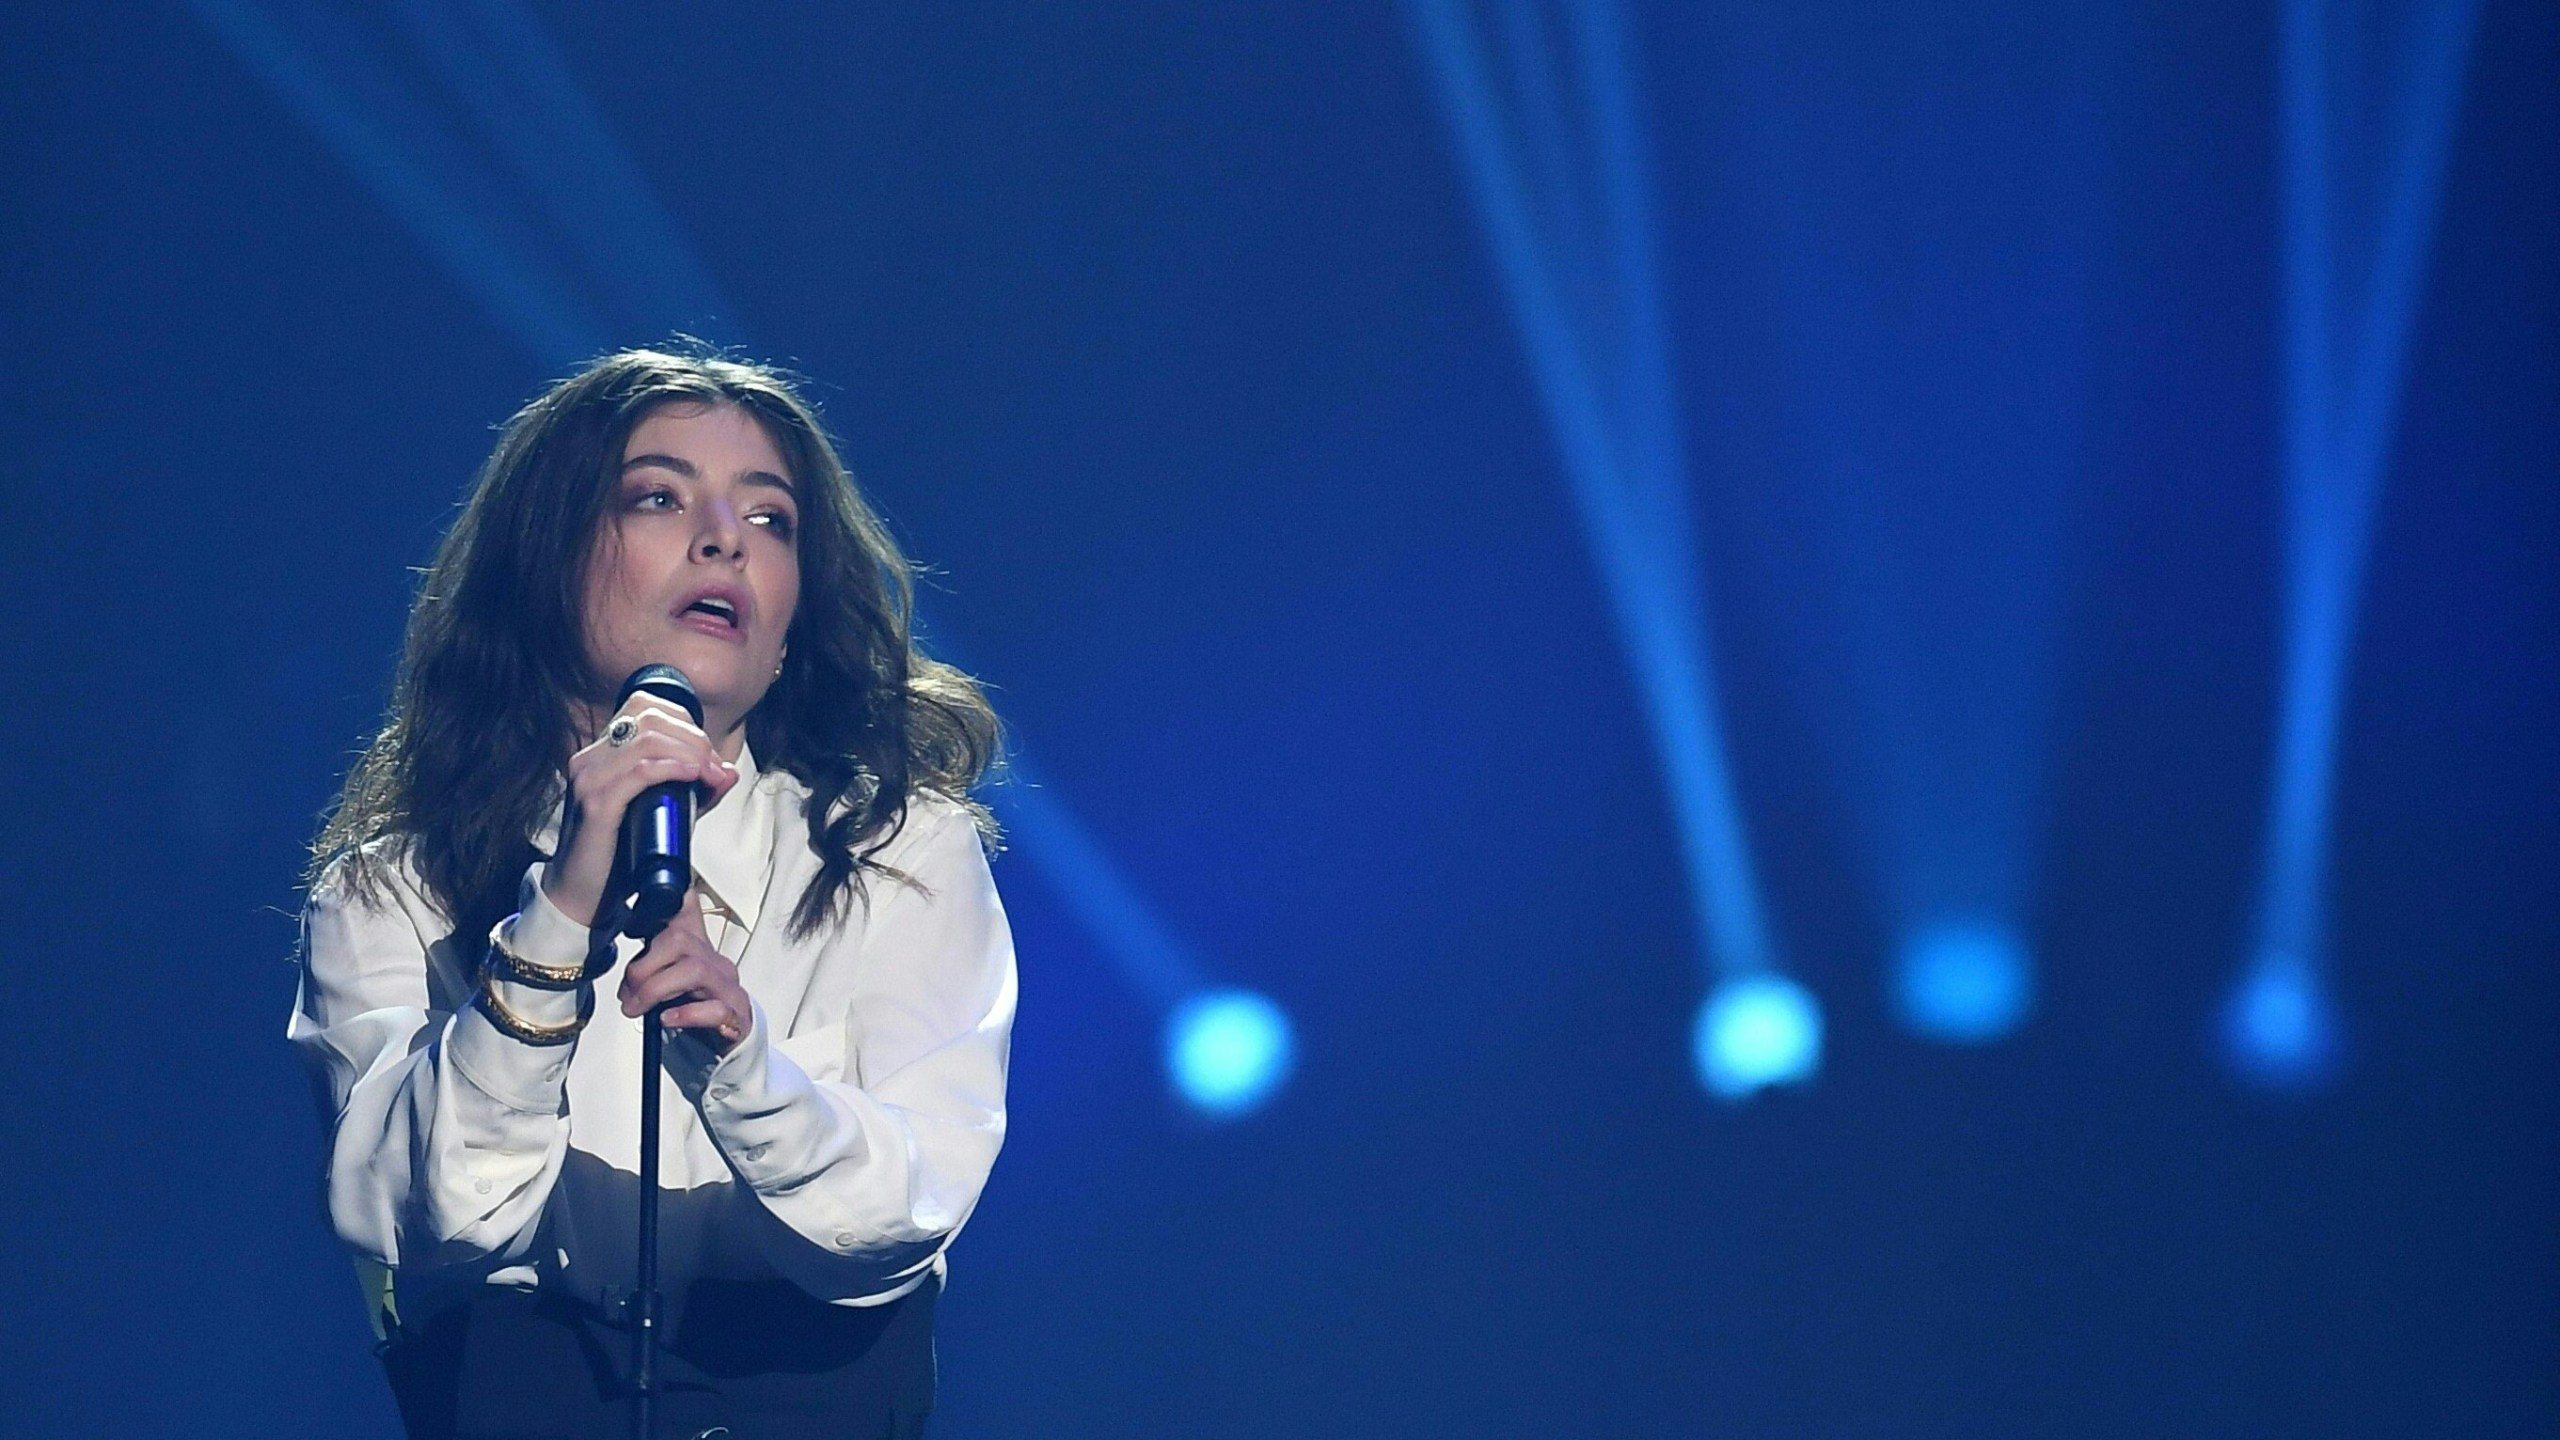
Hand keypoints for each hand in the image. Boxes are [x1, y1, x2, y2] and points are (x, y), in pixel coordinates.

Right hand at [540, 693, 740, 926]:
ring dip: (690, 753)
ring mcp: (589, 778)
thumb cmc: (620, 856)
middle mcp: (591, 758)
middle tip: (715, 769)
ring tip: (710, 775)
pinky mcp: (595, 803)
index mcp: (602, 753)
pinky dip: (673, 769)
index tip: (709, 755)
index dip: (685, 723)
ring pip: (648, 741)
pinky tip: (693, 776)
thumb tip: (728, 771)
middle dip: (694, 739)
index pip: (645, 708)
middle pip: (651, 719)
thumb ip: (696, 793)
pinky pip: (640, 771)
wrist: (583, 897)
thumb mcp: (663, 815)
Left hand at [618, 891, 752, 1052]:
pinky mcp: (736, 1017)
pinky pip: (716, 1008)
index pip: (688, 912)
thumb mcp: (670, 984)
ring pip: (695, 971)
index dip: (674, 899)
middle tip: (625, 994)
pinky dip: (687, 1013)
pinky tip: (668, 1019)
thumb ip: (650, 969)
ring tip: (636, 1009)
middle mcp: (715, 962)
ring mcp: (728, 988)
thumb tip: (622, 973)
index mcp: (697, 950)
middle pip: (681, 941)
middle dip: (643, 967)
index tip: (650, 902)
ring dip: (655, 989)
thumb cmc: (696, 1011)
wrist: (728, 1046)